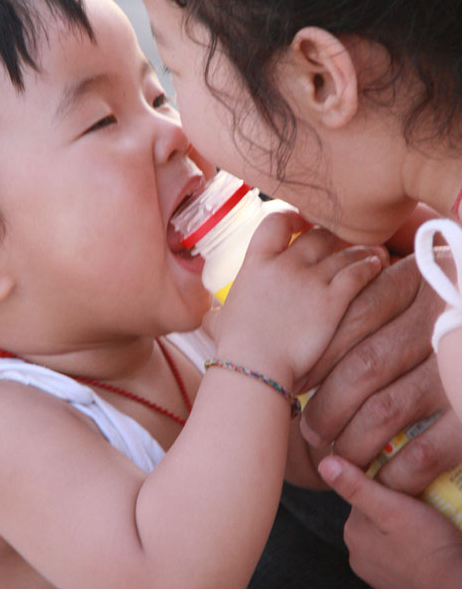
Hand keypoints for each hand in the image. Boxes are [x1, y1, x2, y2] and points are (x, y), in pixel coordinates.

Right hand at [209, 212, 386, 383]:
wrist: (255, 369)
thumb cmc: (235, 349)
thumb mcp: (220, 321)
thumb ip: (219, 312)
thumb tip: (212, 318)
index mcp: (256, 263)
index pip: (275, 221)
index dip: (292, 218)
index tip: (301, 225)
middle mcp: (284, 264)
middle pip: (317, 234)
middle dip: (332, 236)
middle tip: (342, 242)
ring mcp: (310, 281)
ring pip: (343, 251)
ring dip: (358, 250)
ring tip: (370, 251)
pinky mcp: (332, 301)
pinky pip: (358, 272)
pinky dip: (369, 265)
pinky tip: (376, 265)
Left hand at [300, 252, 461, 493]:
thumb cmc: (447, 311)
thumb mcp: (418, 285)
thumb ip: (373, 295)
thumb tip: (306, 346)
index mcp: (420, 278)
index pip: (353, 317)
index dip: (318, 356)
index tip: (295, 382)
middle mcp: (441, 317)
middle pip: (363, 366)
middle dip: (327, 406)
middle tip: (311, 431)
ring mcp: (458, 366)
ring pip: (385, 410)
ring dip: (352, 441)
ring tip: (338, 454)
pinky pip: (426, 451)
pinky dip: (397, 472)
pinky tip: (382, 478)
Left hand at [318, 455, 461, 588]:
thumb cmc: (428, 547)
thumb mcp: (390, 507)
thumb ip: (356, 486)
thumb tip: (325, 465)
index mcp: (353, 534)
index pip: (363, 496)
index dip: (386, 486)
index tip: (406, 486)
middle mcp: (360, 557)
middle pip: (376, 517)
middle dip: (395, 508)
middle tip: (420, 505)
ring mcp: (379, 575)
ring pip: (390, 537)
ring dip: (404, 529)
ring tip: (426, 526)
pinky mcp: (398, 587)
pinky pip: (402, 558)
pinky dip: (412, 550)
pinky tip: (428, 546)